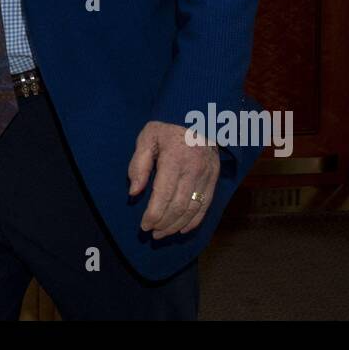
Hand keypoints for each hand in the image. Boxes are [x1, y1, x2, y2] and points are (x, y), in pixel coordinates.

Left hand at [128, 121, 218, 238]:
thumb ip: (139, 164)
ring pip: (193, 209)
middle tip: (152, 233)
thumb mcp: (147, 137)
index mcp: (175, 159)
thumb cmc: (167, 127)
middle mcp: (193, 170)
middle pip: (179, 206)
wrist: (198, 116)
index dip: (154, 215)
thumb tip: (134, 192)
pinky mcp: (214, 179)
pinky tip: (182, 229)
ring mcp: (206, 175)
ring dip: (177, 226)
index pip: (164, 195)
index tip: (144, 226)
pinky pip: (206, 205)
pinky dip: (195, 221)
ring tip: (163, 233)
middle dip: (164, 224)